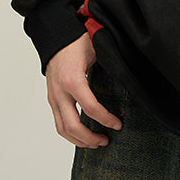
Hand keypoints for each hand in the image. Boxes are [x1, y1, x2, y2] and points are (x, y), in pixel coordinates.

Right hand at [45, 32, 121, 147]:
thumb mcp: (96, 50)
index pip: (90, 108)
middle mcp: (60, 92)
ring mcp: (54, 97)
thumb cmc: (76, 41)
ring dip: (79, 141)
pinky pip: (58, 122)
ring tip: (95, 142)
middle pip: (73, 126)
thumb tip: (127, 77)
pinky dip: (70, 133)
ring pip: (62, 129)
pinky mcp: (52, 98)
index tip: (118, 124)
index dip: (106, 119)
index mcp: (72, 80)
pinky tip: (82, 135)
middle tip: (106, 140)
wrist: (55, 36)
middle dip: (90, 138)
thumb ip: (109, 65)